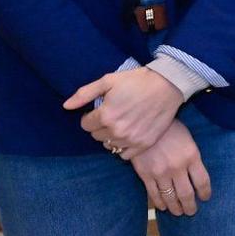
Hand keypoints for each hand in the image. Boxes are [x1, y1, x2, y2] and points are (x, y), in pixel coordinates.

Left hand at [66, 67, 185, 154]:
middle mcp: (117, 131)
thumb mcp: (108, 80)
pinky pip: (124, 155)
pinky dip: (123, 147)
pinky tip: (129, 134)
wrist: (168, 85)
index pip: (85, 125)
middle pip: (96, 136)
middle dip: (100, 126)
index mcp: (105, 115)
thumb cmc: (137, 80)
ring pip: (109, 145)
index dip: (90, 116)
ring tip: (121, 123)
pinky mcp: (144, 144)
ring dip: (111, 136)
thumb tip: (66, 106)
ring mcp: (131, 139)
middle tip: (112, 114)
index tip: (100, 109)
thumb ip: (85, 94)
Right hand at [127, 118, 211, 215]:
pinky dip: (160, 203)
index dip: (205, 193)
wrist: (142, 122)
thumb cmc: (168, 128)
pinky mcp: (145, 175)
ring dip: (176, 208)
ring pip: (171, 197)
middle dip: (190, 206)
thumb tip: (195, 175)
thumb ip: (192, 157)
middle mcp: (178, 167)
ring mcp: (161, 172)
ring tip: (178, 212)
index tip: (205, 198)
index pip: (203, 182)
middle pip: (187, 194)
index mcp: (192, 156)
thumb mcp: (187, 139)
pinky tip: (163, 207)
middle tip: (191, 211)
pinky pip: (154, 194)